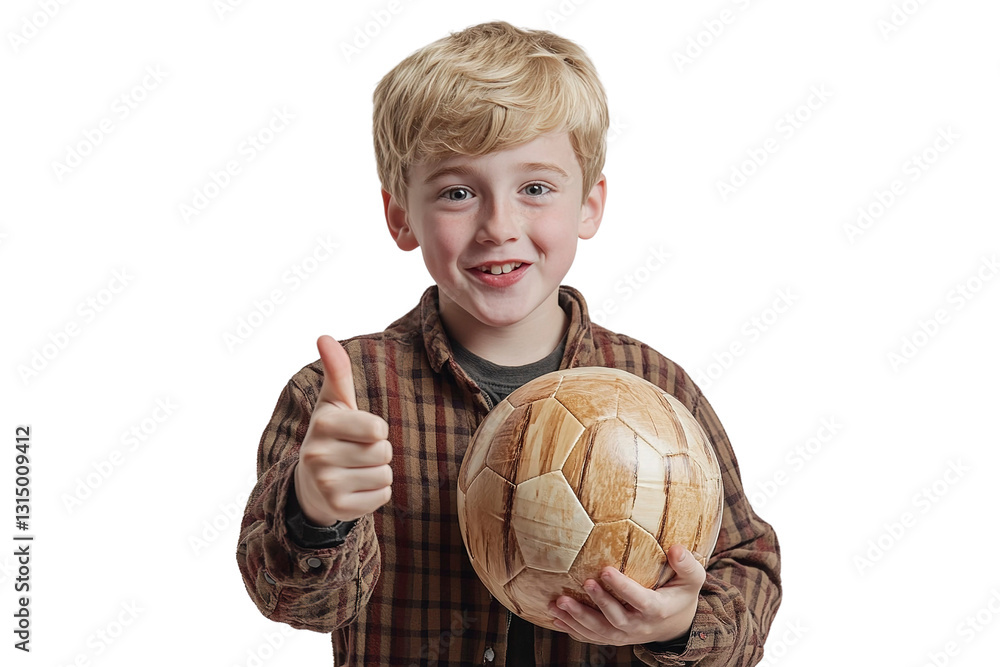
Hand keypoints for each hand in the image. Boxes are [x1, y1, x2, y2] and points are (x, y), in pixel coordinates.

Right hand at [293, 335, 392, 524]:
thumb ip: (336, 371)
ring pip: (385, 475)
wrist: (310, 485)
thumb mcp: (333, 403)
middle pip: (384, 452)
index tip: (358, 432)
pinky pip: (382, 496)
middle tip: (355, 453)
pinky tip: (355, 489)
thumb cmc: (332, 436)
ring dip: (378, 473)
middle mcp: (318, 454)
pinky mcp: (338, 508)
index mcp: (322, 424)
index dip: (376, 430)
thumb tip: (324, 336)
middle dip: (378, 452)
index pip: (378, 429)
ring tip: (355, 470)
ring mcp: (326, 484)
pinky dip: (376, 493)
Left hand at [548, 545, 704, 645]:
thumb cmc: (681, 594)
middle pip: (615, 619)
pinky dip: (573, 629)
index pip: (639, 600)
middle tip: (583, 584)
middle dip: (598, 603)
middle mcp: (639, 626)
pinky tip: (555, 618)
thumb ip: (686, 564)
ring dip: (577, 618)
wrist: (676, 624)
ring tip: (558, 603)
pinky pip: (591, 637)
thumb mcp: (692, 579)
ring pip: (599, 631)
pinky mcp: (614, 637)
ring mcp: (625, 635)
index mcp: (657, 609)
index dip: (622, 587)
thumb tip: (676, 547)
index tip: (606, 570)